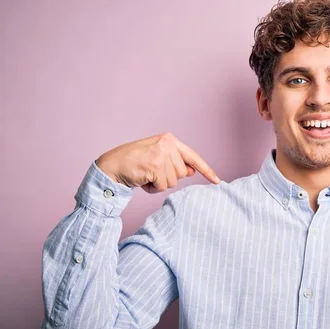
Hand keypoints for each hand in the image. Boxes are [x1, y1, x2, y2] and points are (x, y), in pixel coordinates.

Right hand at [95, 132, 219, 193]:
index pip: (193, 157)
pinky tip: (142, 179)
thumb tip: (192, 171)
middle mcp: (167, 144)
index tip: (217, 181)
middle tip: (151, 171)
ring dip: (159, 183)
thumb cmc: (135, 163)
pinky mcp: (155, 165)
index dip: (206, 170)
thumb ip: (175, 164)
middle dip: (167, 178)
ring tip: (145, 174)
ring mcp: (162, 154)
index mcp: (170, 140)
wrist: (112, 165)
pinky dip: (152, 188)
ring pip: (173, 182)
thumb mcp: (158, 159)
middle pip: (182, 173)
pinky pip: (162, 186)